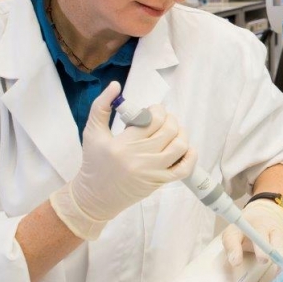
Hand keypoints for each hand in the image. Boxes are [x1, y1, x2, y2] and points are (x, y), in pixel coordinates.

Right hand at [50, 82, 195, 239]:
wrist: (95, 196)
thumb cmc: (93, 162)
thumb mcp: (92, 132)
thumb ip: (101, 106)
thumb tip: (115, 85)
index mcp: (124, 144)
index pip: (152, 119)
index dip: (157, 110)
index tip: (151, 111)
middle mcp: (140, 158)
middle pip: (169, 130)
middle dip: (169, 118)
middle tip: (161, 119)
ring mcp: (152, 171)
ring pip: (179, 146)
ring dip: (180, 133)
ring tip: (172, 130)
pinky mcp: (160, 182)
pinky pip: (184, 169)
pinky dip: (190, 156)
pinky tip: (186, 147)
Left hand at [222, 200, 282, 267]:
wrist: (261, 218)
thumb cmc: (245, 230)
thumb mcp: (232, 234)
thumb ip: (232, 247)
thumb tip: (236, 262)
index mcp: (260, 224)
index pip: (263, 234)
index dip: (264, 248)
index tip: (263, 260)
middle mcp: (276, 229)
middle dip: (280, 257)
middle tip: (276, 272)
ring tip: (281, 278)